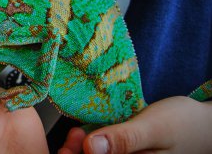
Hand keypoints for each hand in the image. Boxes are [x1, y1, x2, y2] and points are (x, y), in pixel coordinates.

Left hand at [59, 96, 211, 153]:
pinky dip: (91, 146)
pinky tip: (90, 135)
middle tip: (76, 133)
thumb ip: (124, 139)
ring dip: (81, 149)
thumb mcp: (154, 128)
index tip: (75, 136)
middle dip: (75, 152)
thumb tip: (91, 147)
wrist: (203, 125)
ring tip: (81, 132)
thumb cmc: (183, 124)